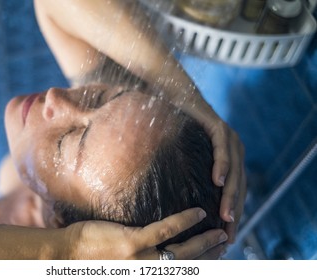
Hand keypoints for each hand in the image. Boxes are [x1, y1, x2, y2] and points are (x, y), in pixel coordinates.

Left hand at [62, 208, 227, 259]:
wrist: (64, 257)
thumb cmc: (89, 259)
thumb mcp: (119, 265)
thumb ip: (139, 259)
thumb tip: (154, 247)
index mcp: (145, 274)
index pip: (179, 271)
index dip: (201, 264)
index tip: (215, 255)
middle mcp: (147, 272)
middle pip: (187, 265)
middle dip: (210, 255)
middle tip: (226, 241)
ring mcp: (141, 260)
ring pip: (183, 251)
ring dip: (205, 241)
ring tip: (220, 230)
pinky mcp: (132, 244)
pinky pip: (165, 230)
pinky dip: (185, 221)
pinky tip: (198, 212)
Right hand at [182, 93, 246, 242]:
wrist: (176, 98)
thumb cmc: (178, 130)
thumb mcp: (187, 159)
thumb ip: (192, 176)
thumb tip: (183, 202)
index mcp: (229, 160)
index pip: (235, 192)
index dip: (233, 214)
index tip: (228, 236)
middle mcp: (234, 150)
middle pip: (239, 186)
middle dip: (235, 211)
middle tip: (229, 235)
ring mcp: (229, 138)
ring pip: (234, 172)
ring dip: (230, 195)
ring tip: (226, 216)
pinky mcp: (219, 127)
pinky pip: (222, 150)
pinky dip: (222, 166)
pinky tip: (217, 182)